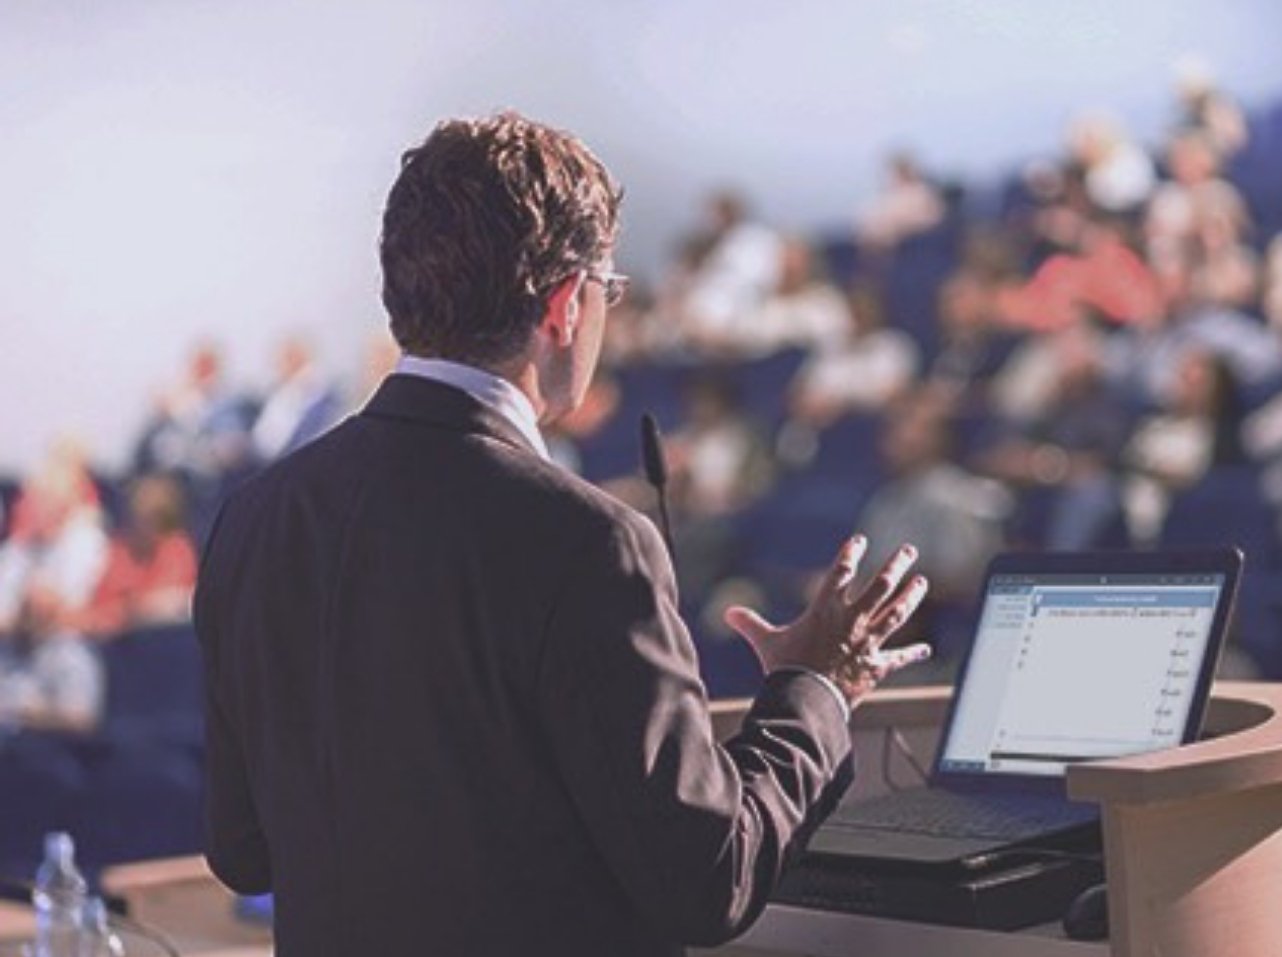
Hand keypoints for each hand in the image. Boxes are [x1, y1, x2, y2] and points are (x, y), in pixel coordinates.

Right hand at [724, 536, 931, 708]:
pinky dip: (912, 653)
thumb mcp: (766, 642)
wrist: (808, 699)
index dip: (851, 553)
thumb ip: (750, 624)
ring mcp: (868, 642)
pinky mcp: (876, 666)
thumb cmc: (787, 668)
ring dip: (910, 597)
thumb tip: (728, 613)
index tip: (860, 540)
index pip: (841, 572)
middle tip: (909, 551)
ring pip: (896, 613)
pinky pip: (898, 658)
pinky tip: (926, 648)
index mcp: (826, 608)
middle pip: (881, 585)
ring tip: (921, 583)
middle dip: (896, 566)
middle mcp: (852, 620)